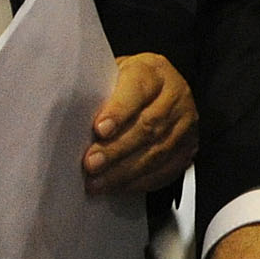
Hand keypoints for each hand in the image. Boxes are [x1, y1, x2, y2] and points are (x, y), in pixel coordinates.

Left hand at [83, 52, 196, 195]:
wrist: (156, 93)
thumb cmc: (125, 86)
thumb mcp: (111, 76)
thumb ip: (97, 93)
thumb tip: (71, 120)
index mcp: (154, 71)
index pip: (138, 89)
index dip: (119, 111)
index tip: (99, 129)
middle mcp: (176, 95)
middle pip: (149, 125)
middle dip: (117, 148)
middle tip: (91, 164)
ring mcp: (186, 123)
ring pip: (158, 151)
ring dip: (125, 171)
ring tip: (98, 182)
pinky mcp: (188, 148)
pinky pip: (167, 169)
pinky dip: (140, 181)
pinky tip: (118, 186)